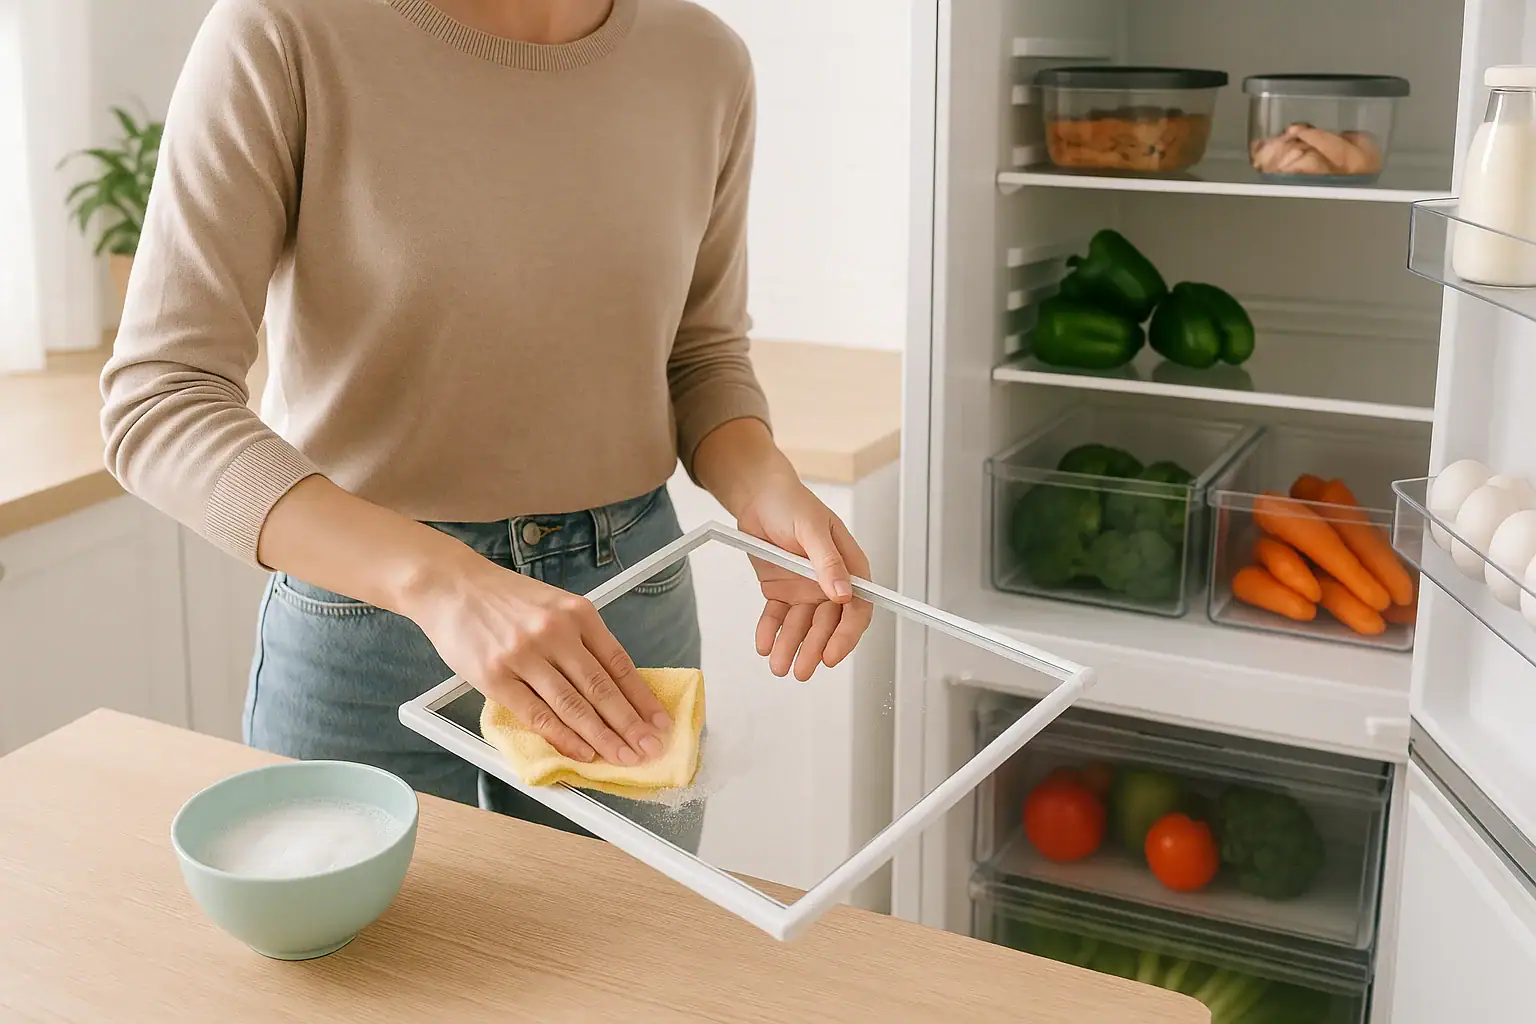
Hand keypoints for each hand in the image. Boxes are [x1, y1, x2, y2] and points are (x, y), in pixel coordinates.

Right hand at [408, 549, 670, 765]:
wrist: (452, 586)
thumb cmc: (505, 598)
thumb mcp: (555, 605)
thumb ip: (582, 639)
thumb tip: (614, 686)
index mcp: (577, 613)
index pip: (619, 664)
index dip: (642, 698)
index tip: (659, 721)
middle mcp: (556, 633)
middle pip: (601, 688)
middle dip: (629, 725)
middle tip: (649, 749)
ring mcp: (525, 655)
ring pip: (573, 706)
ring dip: (602, 737)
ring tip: (623, 758)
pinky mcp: (496, 676)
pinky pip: (537, 714)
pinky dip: (563, 737)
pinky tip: (581, 752)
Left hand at [736, 470, 873, 680]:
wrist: (757, 497)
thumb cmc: (791, 504)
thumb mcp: (811, 529)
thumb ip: (827, 561)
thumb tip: (843, 594)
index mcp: (848, 566)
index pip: (857, 608)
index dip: (847, 634)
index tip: (832, 654)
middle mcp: (829, 583)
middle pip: (828, 624)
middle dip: (816, 648)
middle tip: (802, 670)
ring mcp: (804, 589)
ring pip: (801, 625)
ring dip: (791, 646)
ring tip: (778, 666)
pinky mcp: (780, 591)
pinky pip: (776, 617)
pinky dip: (770, 632)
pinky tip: (763, 646)